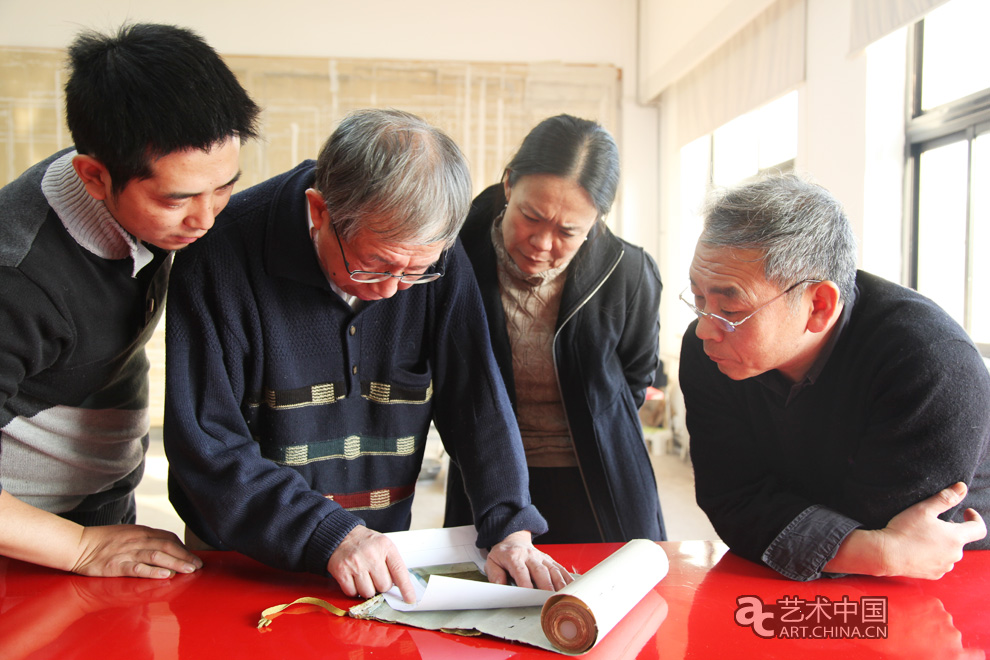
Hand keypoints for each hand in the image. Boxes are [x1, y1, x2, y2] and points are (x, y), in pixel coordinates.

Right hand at [72, 525, 202, 578]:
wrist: (78, 544)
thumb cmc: (103, 541)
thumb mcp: (128, 534)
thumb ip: (145, 539)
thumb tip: (163, 546)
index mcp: (141, 532)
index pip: (168, 538)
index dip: (183, 548)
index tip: (193, 557)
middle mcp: (137, 540)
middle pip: (167, 547)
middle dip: (185, 556)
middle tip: (198, 566)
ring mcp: (128, 552)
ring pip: (157, 556)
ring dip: (176, 563)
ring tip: (189, 570)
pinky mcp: (117, 565)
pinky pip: (138, 568)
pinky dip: (153, 571)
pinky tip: (165, 575)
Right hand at [326, 525, 415, 602]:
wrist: (341, 535)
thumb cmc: (365, 543)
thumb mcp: (383, 545)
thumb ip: (392, 563)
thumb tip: (400, 587)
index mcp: (385, 547)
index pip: (400, 571)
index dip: (406, 588)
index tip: (410, 600)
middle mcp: (371, 555)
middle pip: (384, 586)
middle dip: (381, 585)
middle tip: (375, 576)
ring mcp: (355, 563)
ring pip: (368, 592)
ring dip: (367, 589)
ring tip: (364, 576)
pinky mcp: (341, 571)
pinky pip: (352, 593)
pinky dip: (353, 590)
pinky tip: (353, 578)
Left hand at [485, 530, 572, 590]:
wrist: (513, 538)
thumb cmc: (503, 554)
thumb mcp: (492, 561)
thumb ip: (495, 574)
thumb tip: (500, 586)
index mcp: (514, 556)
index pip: (521, 570)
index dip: (526, 582)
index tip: (529, 594)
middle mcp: (530, 556)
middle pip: (540, 571)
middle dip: (546, 586)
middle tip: (550, 599)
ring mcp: (542, 557)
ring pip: (553, 570)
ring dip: (559, 583)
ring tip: (564, 596)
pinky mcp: (549, 560)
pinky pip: (560, 568)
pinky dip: (567, 578)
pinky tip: (573, 587)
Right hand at [877, 482, 985, 577]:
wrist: (887, 554)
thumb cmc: (904, 530)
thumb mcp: (924, 509)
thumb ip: (946, 498)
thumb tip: (962, 487)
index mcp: (956, 538)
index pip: (979, 529)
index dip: (975, 518)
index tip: (966, 511)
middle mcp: (955, 555)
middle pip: (960, 539)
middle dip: (951, 530)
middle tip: (932, 522)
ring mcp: (945, 566)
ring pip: (949, 551)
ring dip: (942, 544)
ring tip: (923, 537)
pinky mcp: (934, 575)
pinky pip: (939, 563)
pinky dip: (933, 555)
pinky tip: (918, 549)